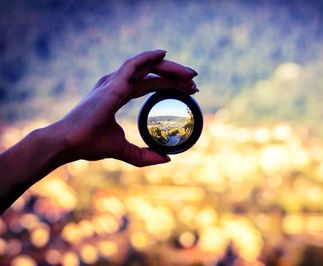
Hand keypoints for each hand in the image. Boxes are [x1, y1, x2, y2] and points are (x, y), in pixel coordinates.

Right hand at [52, 50, 197, 165]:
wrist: (70, 144)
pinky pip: (134, 64)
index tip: (189, 91)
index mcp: (119, 94)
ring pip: (147, 67)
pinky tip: (165, 54)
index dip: (169, 85)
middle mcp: (117, 84)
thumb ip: (144, 155)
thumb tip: (167, 159)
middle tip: (195, 83)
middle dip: (175, 76)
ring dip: (170, 68)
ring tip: (191, 75)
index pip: (149, 84)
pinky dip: (149, 57)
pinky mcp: (113, 83)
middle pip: (152, 74)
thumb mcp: (123, 150)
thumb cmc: (90, 145)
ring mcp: (114, 81)